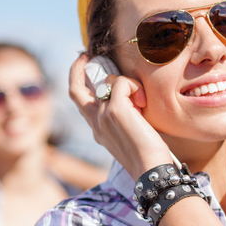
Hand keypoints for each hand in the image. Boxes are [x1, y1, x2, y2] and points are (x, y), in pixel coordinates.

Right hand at [69, 53, 172, 179]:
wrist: (150, 170)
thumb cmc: (147, 155)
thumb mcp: (129, 133)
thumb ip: (123, 114)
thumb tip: (130, 93)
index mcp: (96, 128)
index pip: (79, 100)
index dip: (78, 80)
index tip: (86, 65)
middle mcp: (94, 121)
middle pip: (75, 88)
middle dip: (78, 68)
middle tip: (88, 55)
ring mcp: (102, 115)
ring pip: (110, 81)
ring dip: (128, 83)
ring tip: (142, 101)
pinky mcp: (115, 110)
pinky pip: (122, 82)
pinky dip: (134, 86)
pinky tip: (143, 103)